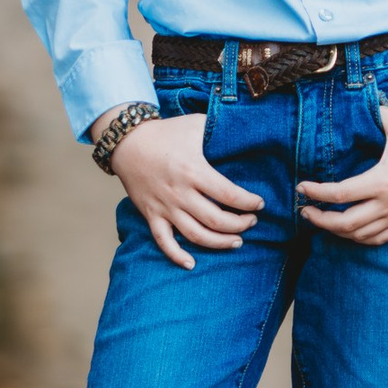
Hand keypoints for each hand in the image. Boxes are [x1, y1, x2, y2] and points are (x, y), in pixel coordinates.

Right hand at [103, 110, 263, 270]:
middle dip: (240, 225)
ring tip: (236, 242)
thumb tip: (246, 130)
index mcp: (194, 171)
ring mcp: (165, 207)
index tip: (260, 204)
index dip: (248, 203)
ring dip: (219, 243)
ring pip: (196, 235)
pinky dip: (177, 255)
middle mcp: (180, 193)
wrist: (128, 142)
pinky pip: (164, 241)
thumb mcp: (196, 124)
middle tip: (251, 222)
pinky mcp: (151, 215)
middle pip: (216, 220)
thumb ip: (220, 129)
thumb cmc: (167, 132)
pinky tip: (192, 263)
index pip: (229, 195)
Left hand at [297, 103, 387, 243]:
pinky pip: (375, 240)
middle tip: (305, 209)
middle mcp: (386, 205)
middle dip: (319, 219)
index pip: (340, 194)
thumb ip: (382, 114)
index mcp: (382, 182)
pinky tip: (347, 231)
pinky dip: (356, 239)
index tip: (302, 187)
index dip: (316, 193)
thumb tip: (366, 96)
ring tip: (320, 220)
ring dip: (334, 231)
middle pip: (343, 223)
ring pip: (357, 235)